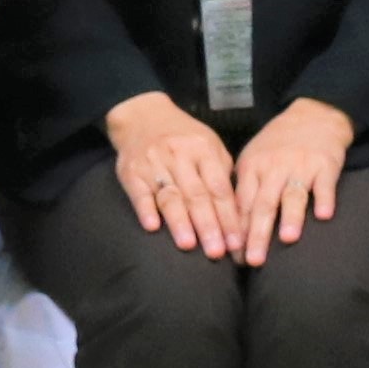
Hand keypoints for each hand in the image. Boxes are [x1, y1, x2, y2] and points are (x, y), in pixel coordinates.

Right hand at [108, 95, 244, 256]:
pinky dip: (145, 210)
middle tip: (216, 252)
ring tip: (188, 245)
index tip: (236, 243)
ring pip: (170, 196)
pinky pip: (139, 192)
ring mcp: (154, 164)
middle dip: (208, 226)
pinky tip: (152, 227)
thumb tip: (236, 210)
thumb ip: (222, 173)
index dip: (228, 217)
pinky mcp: (132, 172)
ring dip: (179, 222)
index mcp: (203, 150)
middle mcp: (179, 156)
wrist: (142, 115)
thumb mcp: (209, 144)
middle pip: (196, 195)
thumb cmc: (182, 137)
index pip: (219, 188)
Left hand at [226, 98, 353, 262]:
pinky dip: (324, 198)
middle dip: (257, 234)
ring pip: (292, 194)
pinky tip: (323, 215)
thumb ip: (243, 188)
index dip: (237, 231)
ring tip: (287, 238)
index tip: (234, 258)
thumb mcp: (253, 158)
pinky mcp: (325, 164)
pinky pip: (324, 184)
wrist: (313, 115)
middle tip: (254, 260)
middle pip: (263, 203)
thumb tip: (228, 227)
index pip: (241, 204)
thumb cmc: (279, 144)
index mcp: (252, 167)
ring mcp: (300, 165)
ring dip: (290, 216)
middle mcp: (274, 167)